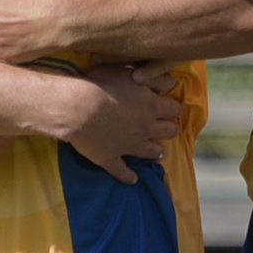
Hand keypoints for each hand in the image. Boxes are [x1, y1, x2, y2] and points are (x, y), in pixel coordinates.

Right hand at [61, 61, 184, 184]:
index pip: (174, 108)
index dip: (173, 106)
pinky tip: (133, 180)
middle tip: (170, 127)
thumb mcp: (131, 72)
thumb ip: (154, 77)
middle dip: (170, 128)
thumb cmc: (103, 85)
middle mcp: (145, 128)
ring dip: (158, 152)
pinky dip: (128, 176)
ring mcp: (129, 146)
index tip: (171, 104)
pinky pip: (122, 171)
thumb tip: (172, 83)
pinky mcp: (111, 158)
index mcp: (152, 106)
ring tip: (162, 152)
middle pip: (168, 131)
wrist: (78, 109)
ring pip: (150, 152)